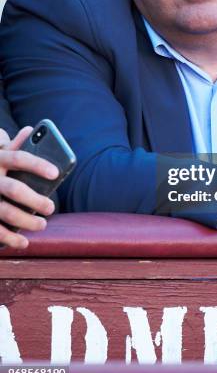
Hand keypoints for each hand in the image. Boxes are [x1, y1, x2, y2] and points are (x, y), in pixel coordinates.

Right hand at [0, 127, 57, 248]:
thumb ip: (14, 145)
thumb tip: (29, 129)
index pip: (19, 158)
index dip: (37, 164)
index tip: (55, 173)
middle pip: (14, 189)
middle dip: (35, 199)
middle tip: (51, 208)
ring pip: (4, 211)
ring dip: (25, 221)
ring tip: (42, 225)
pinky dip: (9, 237)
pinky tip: (24, 242)